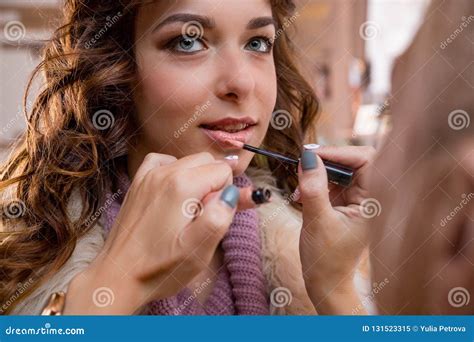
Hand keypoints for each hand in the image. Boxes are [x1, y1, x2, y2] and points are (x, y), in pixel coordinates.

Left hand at [64, 152, 239, 313]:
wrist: (118, 277)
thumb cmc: (159, 268)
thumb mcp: (197, 251)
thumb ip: (219, 217)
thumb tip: (231, 193)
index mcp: (182, 186)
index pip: (223, 170)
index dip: (226, 194)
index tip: (214, 216)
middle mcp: (164, 173)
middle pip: (207, 161)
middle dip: (215, 184)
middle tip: (206, 216)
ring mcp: (148, 176)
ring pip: (188, 161)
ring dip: (197, 179)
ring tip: (190, 211)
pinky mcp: (138, 184)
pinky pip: (163, 161)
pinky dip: (175, 171)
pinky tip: (176, 191)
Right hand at [297, 146, 375, 313]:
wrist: (325, 282)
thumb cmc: (326, 259)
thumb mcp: (317, 220)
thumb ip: (313, 186)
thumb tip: (307, 156)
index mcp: (375, 203)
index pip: (366, 160)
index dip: (338, 152)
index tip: (311, 154)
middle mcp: (371, 198)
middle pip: (353, 161)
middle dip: (326, 163)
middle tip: (302, 168)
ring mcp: (359, 200)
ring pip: (341, 171)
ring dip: (318, 175)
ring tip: (300, 192)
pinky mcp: (347, 203)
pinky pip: (333, 182)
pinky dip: (316, 185)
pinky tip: (302, 196)